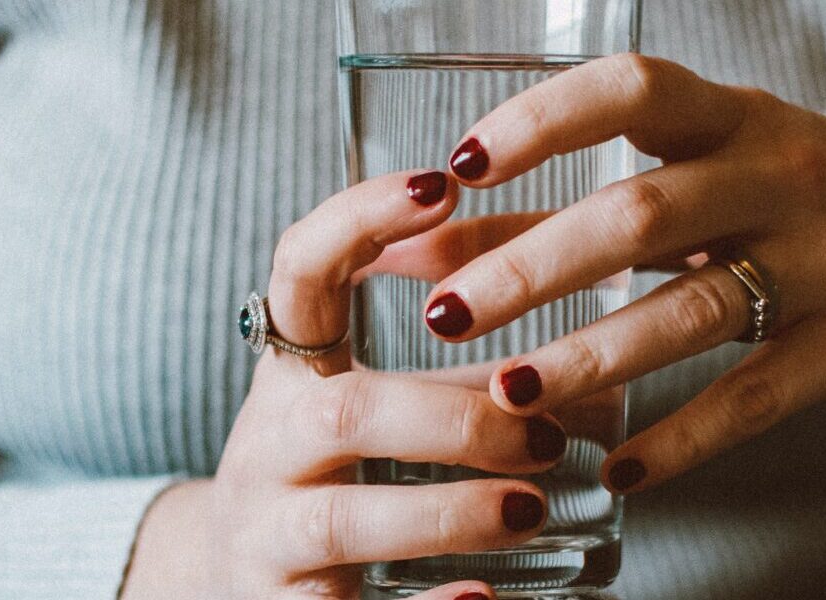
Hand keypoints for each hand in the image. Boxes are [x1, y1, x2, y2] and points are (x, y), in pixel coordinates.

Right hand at [122, 171, 565, 598]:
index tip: (442, 184)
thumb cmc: (329, 476)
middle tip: (545, 432)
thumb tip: (591, 364)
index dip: (358, 220)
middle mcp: (265, 447)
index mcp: (291, 374)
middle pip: (345, 415)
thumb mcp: (375, 411)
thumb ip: (458, 379)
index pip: (298, 272)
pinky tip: (485, 599)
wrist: (233, 580)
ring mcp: (264, 535)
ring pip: (344, 521)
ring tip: (533, 507)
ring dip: (450, 510)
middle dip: (456, 418)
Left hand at [425, 54, 825, 492]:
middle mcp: (784, 175)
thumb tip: (427, 245)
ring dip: (589, 358)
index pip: (632, 92)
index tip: (462, 165)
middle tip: (447, 314)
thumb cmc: (781, 193)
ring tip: (508, 394)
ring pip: (692, 312)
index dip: (543, 122)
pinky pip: (756, 397)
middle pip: (643, 214)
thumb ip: (559, 204)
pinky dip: (680, 438)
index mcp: (734, 117)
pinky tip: (618, 470)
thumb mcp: (691, 175)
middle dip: (534, 268)